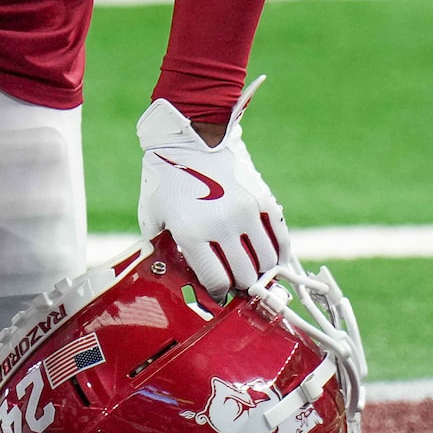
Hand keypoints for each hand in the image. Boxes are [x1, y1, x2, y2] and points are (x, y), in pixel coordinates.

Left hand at [137, 93, 290, 298]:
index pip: (216, 282)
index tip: (219, 293)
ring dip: (262, 272)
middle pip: (245, 276)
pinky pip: (281, 238)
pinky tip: (274, 259)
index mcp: (191, 233)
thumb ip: (159, 246)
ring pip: (267, 262)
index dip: (219, 293)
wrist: (190, 138)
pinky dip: (280, 254)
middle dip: (241, 286)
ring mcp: (246, 212)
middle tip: (237, 284)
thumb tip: (169, 273)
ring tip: (254, 271)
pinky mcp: (263, 199)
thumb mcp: (152, 214)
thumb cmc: (166, 178)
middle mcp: (221, 226)